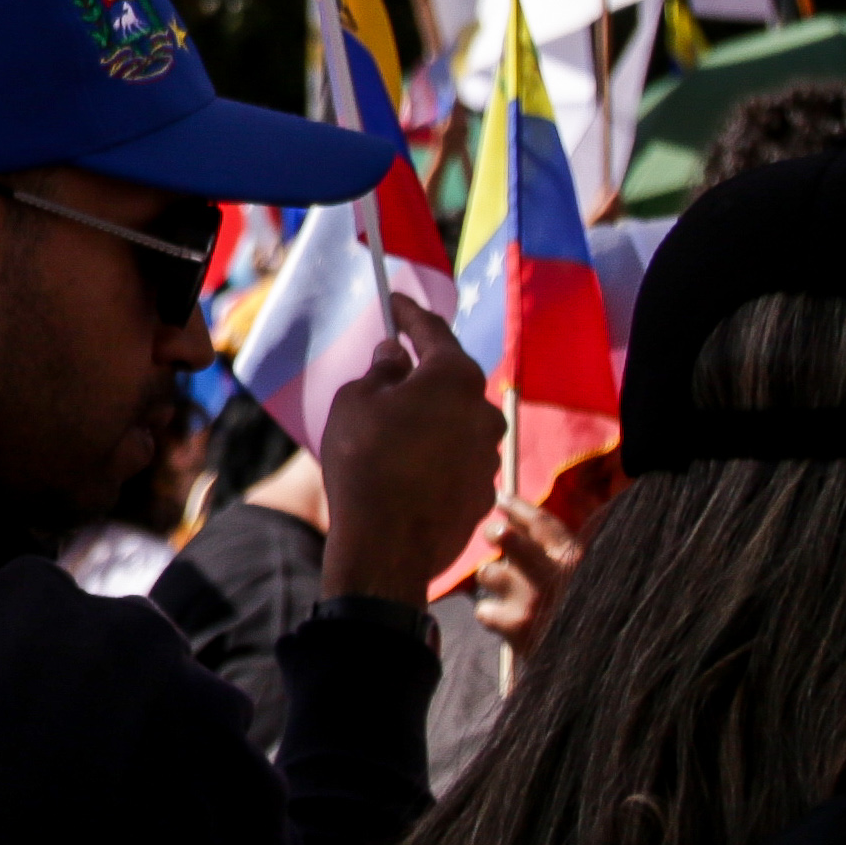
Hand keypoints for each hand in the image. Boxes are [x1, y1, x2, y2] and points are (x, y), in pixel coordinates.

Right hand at [317, 297, 502, 607]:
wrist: (387, 543)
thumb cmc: (366, 460)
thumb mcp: (356, 401)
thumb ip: (381, 370)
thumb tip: (396, 357)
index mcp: (455, 377)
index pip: (433, 331)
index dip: (410, 313)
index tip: (396, 300)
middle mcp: (483, 411)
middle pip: (451, 379)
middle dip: (423, 371)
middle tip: (393, 367)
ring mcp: (489, 455)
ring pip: (457, 423)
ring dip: (431, 418)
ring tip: (394, 428)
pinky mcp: (484, 492)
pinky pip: (458, 460)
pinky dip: (436, 455)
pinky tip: (408, 468)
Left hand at [471, 491, 582, 662]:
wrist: (594, 670)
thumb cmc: (589, 621)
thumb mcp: (587, 581)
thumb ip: (559, 554)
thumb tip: (516, 521)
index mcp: (577, 561)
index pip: (542, 522)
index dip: (517, 508)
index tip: (501, 500)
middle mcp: (554, 576)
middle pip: (506, 537)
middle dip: (495, 532)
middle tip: (494, 535)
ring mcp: (532, 600)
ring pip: (489, 572)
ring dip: (496, 582)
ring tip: (514, 598)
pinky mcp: (515, 626)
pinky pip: (484, 609)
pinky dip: (493, 616)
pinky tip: (511, 626)